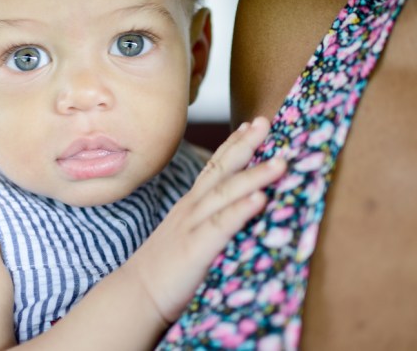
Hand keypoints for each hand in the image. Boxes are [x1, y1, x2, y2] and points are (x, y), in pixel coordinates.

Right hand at [122, 117, 284, 323]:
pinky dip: (241, 209)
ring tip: (280, 162)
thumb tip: (243, 215)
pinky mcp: (196, 248)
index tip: (251, 124)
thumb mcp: (189, 236)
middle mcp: (192, 208)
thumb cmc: (168, 269)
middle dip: (245, 144)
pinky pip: (221, 225)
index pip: (213, 167)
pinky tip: (260, 199)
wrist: (136, 294)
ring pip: (226, 193)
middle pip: (222, 169)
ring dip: (254, 175)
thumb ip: (211, 223)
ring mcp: (193, 225)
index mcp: (191, 205)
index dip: (233, 144)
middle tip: (267, 122)